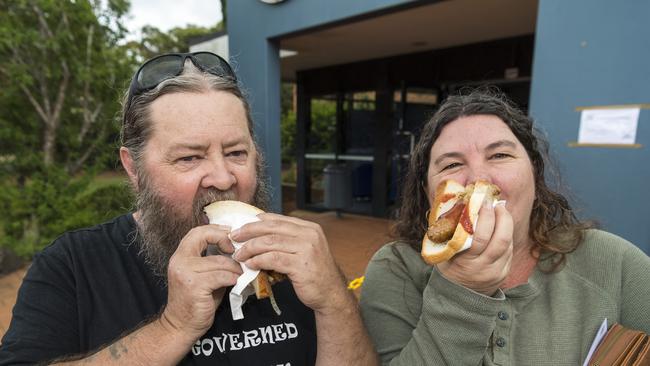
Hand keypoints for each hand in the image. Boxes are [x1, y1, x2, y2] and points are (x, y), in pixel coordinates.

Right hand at [160, 225, 242, 343]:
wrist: (181, 326)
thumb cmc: (196, 300)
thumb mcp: (202, 275)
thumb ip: (213, 260)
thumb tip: (236, 248)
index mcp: (180, 256)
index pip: (197, 231)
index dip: (216, 230)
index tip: (231, 237)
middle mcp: (179, 261)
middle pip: (205, 237)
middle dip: (226, 241)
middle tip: (237, 252)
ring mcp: (185, 273)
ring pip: (220, 261)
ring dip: (234, 267)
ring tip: (239, 274)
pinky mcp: (195, 286)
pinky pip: (221, 276)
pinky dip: (232, 278)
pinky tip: (235, 283)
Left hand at [231, 213, 348, 313]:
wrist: (330, 294)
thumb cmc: (314, 272)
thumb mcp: (303, 250)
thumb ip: (287, 240)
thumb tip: (259, 234)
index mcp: (309, 228)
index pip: (278, 220)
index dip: (257, 222)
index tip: (242, 226)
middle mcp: (310, 235)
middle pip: (272, 228)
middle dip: (249, 231)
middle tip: (234, 237)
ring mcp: (307, 249)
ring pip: (270, 242)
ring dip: (250, 248)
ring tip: (239, 254)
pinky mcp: (301, 265)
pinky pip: (273, 259)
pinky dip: (258, 260)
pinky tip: (250, 264)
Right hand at [436, 201, 513, 295]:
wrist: (459, 296)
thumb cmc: (448, 267)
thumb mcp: (444, 253)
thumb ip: (449, 232)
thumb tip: (457, 205)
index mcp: (465, 262)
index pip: (480, 237)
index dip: (485, 217)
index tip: (483, 201)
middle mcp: (482, 268)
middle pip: (500, 239)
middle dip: (501, 217)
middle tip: (496, 203)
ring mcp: (496, 272)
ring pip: (507, 244)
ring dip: (507, 224)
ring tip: (501, 211)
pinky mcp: (504, 273)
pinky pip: (509, 251)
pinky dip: (507, 235)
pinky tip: (502, 226)